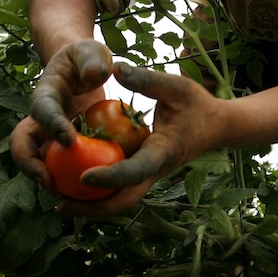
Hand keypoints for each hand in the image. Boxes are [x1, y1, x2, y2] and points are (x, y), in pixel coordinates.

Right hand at [11, 40, 112, 189]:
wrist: (80, 68)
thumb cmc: (86, 58)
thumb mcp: (92, 51)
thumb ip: (93, 59)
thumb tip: (98, 75)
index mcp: (46, 93)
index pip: (43, 111)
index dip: (52, 126)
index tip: (69, 141)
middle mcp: (40, 118)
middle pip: (22, 144)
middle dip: (30, 165)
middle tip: (50, 182)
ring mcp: (47, 135)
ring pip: (35, 161)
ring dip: (44, 180)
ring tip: (65, 197)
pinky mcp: (59, 147)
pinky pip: (57, 168)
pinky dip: (66, 182)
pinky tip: (84, 197)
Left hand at [54, 63, 225, 216]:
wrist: (217, 127)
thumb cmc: (197, 104)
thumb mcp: (177, 86)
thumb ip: (146, 79)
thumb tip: (114, 67)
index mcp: (163, 152)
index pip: (135, 171)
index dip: (110, 177)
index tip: (84, 177)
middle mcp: (155, 171)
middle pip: (124, 200)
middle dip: (93, 208)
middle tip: (60, 206)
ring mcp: (150, 175)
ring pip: (122, 200)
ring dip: (92, 207)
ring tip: (60, 204)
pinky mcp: (145, 173)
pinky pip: (121, 190)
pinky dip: (99, 194)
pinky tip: (74, 189)